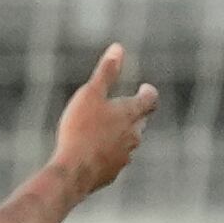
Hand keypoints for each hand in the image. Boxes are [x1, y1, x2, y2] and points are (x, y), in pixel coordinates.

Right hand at [49, 45, 156, 199]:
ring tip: (103, 135)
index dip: (148, 93)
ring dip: (120, 137)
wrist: (73, 170)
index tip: (144, 89)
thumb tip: (118, 48)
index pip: (150, 100)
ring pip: (127, 144)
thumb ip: (106, 72)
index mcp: (130, 113)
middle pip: (140, 122)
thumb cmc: (81, 129)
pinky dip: (107, 156)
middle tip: (122, 111)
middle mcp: (133, 135)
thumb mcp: (90, 94)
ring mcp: (124, 156)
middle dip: (133, 116)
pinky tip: (93, 157)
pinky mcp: (111, 174)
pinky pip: (113, 162)